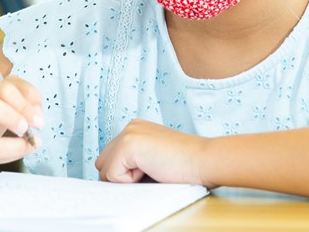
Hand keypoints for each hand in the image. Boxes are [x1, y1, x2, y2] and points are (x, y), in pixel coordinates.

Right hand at [0, 75, 44, 174]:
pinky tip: (17, 151)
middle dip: (10, 117)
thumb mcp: (0, 101)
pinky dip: (8, 155)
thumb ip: (22, 96)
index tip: (37, 116)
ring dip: (12, 146)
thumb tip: (36, 110)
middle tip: (28, 127)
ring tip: (25, 143)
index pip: (2, 85)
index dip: (25, 102)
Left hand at [95, 119, 209, 185]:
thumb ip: (133, 162)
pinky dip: (131, 181)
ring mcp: (128, 134)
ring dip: (128, 179)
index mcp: (136, 129)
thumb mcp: (154, 159)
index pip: (111, 158)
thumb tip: (111, 178)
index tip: (150, 170)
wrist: (204, 161)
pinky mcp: (128, 145)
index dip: (126, 173)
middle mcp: (130, 127)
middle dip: (122, 176)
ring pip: (106, 171)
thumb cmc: (186, 165)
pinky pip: (113, 176)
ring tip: (154, 169)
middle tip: (152, 171)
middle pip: (103, 164)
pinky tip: (153, 169)